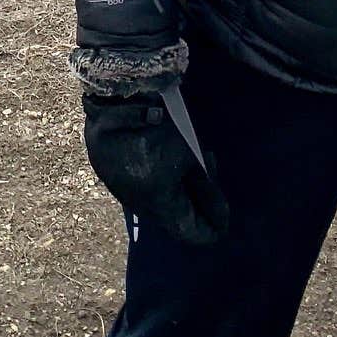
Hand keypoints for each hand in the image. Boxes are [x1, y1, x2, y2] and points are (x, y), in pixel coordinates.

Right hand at [82, 93, 230, 245]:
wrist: (116, 103)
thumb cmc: (160, 128)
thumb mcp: (190, 156)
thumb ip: (205, 185)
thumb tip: (217, 206)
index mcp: (159, 205)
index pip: (192, 233)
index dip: (212, 227)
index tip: (224, 216)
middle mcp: (138, 206)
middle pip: (173, 221)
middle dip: (196, 207)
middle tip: (211, 183)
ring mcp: (122, 193)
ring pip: (157, 205)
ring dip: (177, 194)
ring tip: (191, 167)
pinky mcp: (112, 177)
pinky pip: (141, 191)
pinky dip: (159, 183)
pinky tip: (166, 162)